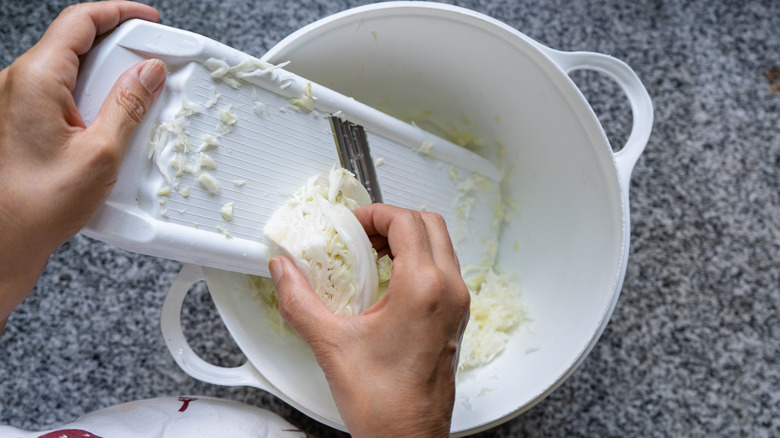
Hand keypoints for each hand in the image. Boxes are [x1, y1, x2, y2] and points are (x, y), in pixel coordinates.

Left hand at [0, 2, 166, 325]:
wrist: (4, 241)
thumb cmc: (37, 205)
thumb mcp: (101, 153)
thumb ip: (129, 105)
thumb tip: (149, 72)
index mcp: (36, 79)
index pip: (80, 21)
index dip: (120, 13)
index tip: (149, 21)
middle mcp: (18, 83)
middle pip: (75, 42)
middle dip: (118, 49)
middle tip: (152, 67)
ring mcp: (15, 102)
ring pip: (70, 70)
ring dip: (105, 78)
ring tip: (133, 105)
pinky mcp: (19, 121)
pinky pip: (60, 95)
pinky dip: (89, 100)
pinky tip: (109, 126)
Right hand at [269, 204, 470, 437]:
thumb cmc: (383, 402)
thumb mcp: (330, 343)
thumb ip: (299, 300)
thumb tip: (282, 270)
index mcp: (424, 289)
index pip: (406, 222)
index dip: (375, 212)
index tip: (352, 223)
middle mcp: (449, 292)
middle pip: (429, 225)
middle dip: (392, 220)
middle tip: (361, 233)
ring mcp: (457, 306)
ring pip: (441, 246)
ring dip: (407, 239)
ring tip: (371, 253)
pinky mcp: (456, 319)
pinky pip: (444, 270)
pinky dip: (419, 260)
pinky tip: (386, 280)